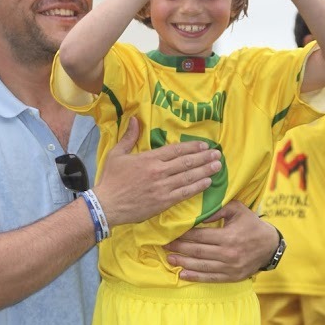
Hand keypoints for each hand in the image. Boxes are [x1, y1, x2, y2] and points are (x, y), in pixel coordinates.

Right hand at [94, 117, 221, 226]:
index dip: (192, 147)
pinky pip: (184, 193)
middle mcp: (159, 171)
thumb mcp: (117, 154)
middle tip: (218, 155)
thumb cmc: (111, 180)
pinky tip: (207, 183)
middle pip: (186, 162)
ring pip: (188, 177)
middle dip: (204, 158)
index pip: (176, 150)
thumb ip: (129, 137)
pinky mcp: (163, 202)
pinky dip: (197, 188)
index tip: (204, 146)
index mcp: (149, 158)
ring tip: (217, 167)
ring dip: (205, 171)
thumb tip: (135, 119)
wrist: (107, 205)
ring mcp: (162, 187)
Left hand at [164, 201, 278, 281]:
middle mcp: (228, 253)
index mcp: (229, 236)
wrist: (269, 246)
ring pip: (201, 266)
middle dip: (179, 248)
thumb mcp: (238, 210)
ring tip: (169, 259)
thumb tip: (199, 214)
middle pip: (198, 251)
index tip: (171, 234)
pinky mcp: (232, 277)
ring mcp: (230, 267)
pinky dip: (195, 277)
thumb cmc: (251, 225)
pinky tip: (183, 274)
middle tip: (164, 246)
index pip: (200, 236)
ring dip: (183, 263)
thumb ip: (219, 209)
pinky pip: (210, 278)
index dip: (184, 236)